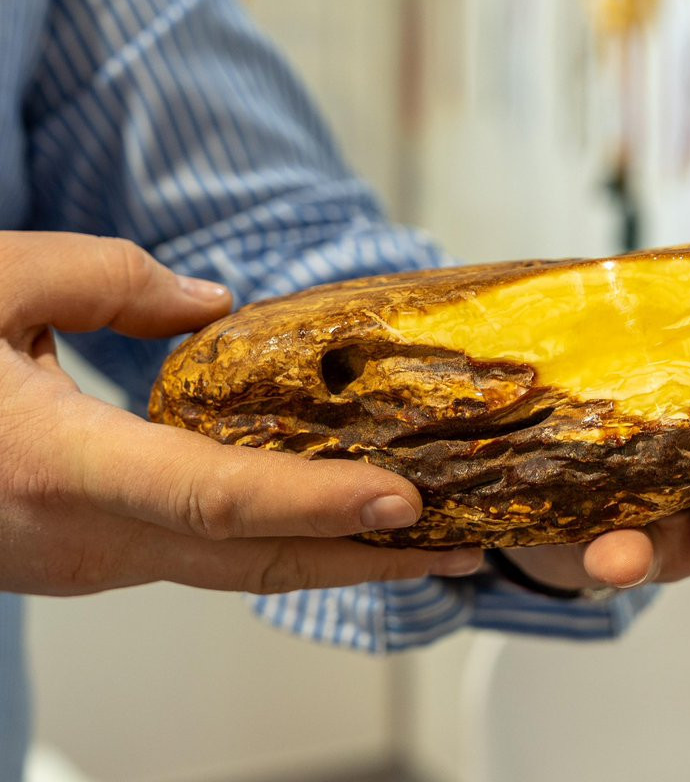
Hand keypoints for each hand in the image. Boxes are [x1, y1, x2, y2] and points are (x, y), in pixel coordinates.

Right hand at [0, 232, 481, 595]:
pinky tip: (336, 521)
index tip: (408, 505)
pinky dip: (281, 544)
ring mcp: (87, 563)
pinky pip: (204, 558)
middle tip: (470, 543)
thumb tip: (216, 305)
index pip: (216, 501)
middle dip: (371, 561)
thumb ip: (111, 281)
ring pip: (234, 572)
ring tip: (433, 540)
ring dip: (336, 559)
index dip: (318, 508)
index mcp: (55, 468)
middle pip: (253, 562)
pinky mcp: (91, 559)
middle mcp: (81, 538)